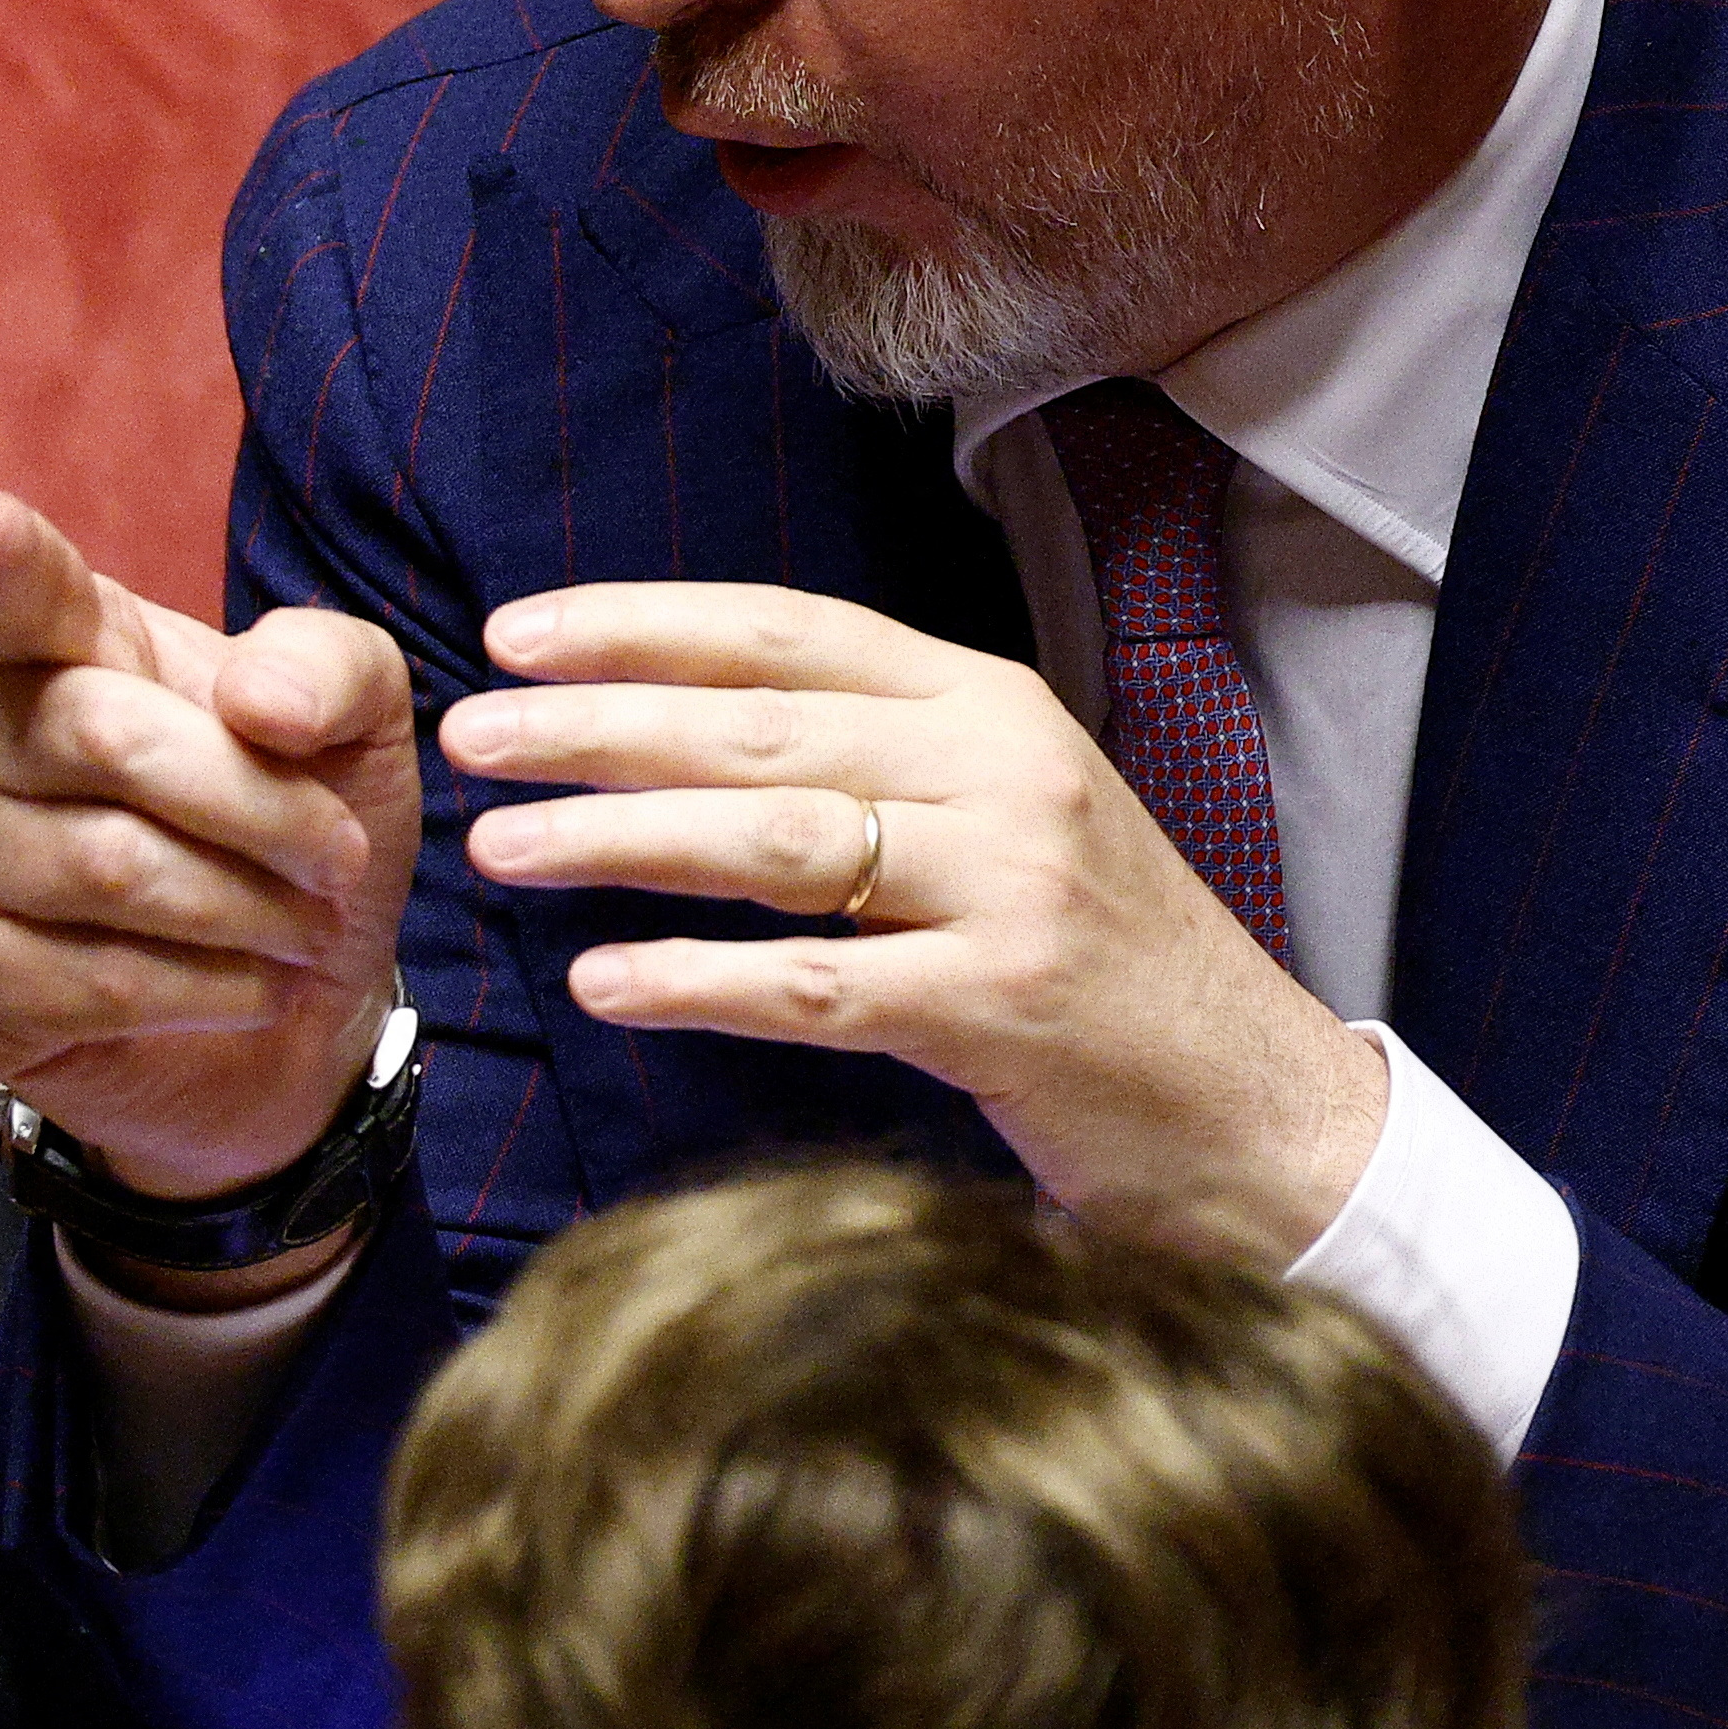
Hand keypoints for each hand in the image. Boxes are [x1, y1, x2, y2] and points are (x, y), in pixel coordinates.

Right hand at [0, 492, 423, 1223]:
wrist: (291, 1005)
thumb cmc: (298, 834)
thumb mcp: (356, 730)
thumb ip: (330, 669)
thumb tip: (256, 703)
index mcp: (68, 648)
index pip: (24, 595)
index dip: (7, 564)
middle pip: (109, 737)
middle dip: (260, 805)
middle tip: (340, 859)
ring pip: (111, 868)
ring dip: (252, 910)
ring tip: (301, 928)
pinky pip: (101, 980)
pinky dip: (217, 991)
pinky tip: (248, 988)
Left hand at [442, 583, 1382, 1265]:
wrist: (1260, 1102)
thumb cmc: (1092, 954)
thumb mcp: (997, 810)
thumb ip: (863, 753)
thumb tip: (659, 718)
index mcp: (986, 705)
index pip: (783, 634)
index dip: (638, 625)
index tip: (510, 636)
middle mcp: (1002, 775)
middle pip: (756, 730)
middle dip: (593, 729)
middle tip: (467, 739)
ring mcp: (1010, 889)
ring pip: (776, 842)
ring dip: (618, 841)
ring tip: (497, 849)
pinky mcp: (1005, 1008)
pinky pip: (818, 987)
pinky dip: (699, 981)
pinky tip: (604, 980)